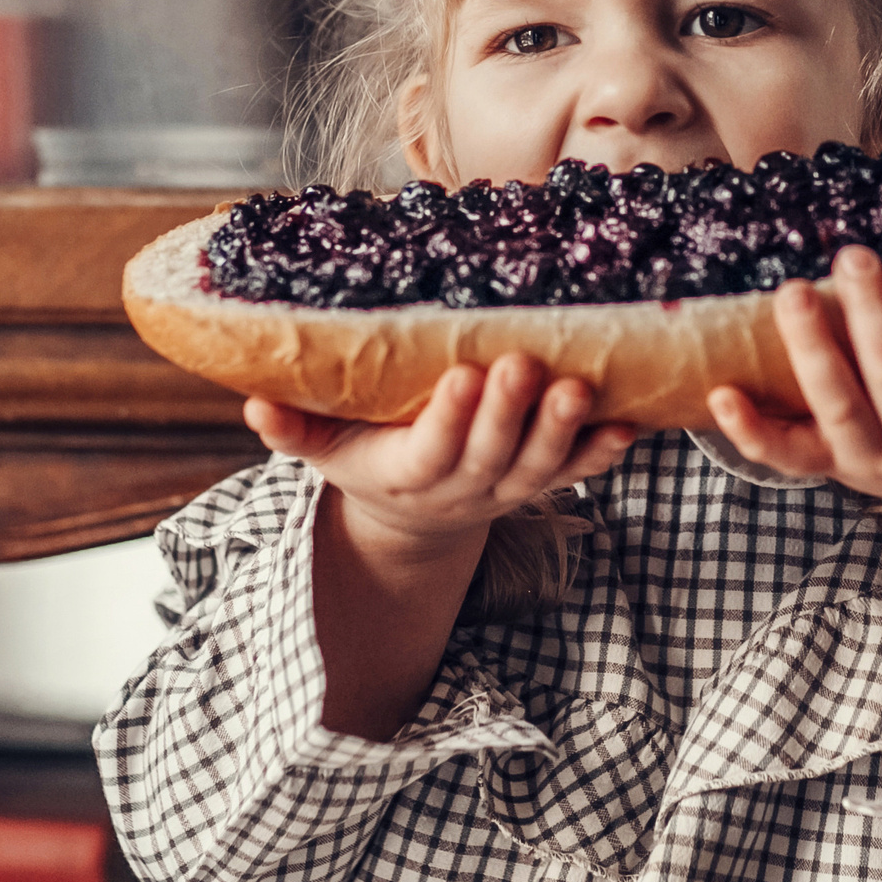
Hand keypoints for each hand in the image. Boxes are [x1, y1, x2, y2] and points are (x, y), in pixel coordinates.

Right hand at [246, 354, 637, 556]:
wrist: (413, 516)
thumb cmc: (367, 458)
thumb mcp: (324, 448)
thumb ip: (292, 428)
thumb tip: (253, 402)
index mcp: (407, 473)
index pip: (431, 451)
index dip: (450, 419)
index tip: (462, 374)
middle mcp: (465, 487)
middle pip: (492, 455)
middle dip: (509, 412)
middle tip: (523, 364)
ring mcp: (509, 488)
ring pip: (541, 467)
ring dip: (563, 431)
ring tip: (578, 389)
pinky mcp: (543, 482)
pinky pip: (578, 473)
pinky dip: (602, 453)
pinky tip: (627, 425)